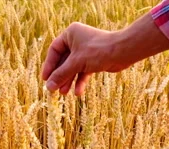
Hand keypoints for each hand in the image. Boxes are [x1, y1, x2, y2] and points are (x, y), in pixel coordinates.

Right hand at [41, 14, 168, 95]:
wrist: (123, 52)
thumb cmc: (98, 51)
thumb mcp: (76, 63)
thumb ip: (61, 75)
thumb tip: (48, 87)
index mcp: (70, 34)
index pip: (54, 50)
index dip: (49, 65)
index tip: (45, 79)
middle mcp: (77, 41)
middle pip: (63, 61)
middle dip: (60, 76)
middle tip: (53, 90)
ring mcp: (85, 51)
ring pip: (73, 68)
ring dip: (68, 81)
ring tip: (64, 94)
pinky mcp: (93, 61)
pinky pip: (83, 72)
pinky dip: (80, 82)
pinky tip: (78, 93)